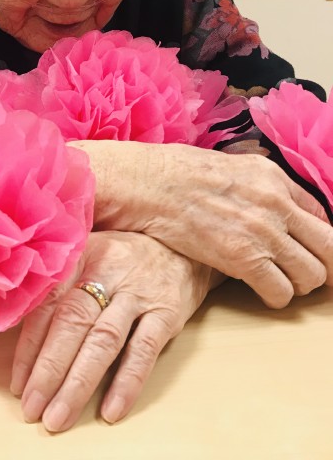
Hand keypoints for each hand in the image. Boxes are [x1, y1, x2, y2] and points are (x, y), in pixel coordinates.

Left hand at [11, 230, 218, 432]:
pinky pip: (144, 350)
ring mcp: (138, 291)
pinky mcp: (167, 311)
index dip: (29, 345)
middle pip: (72, 322)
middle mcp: (107, 269)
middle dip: (48, 370)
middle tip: (31, 408)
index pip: (47, 302)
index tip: (17, 384)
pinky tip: (110, 411)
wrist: (181, 246)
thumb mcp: (89, 257)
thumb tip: (16, 334)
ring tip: (59, 417)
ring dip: (78, 383)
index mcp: (80, 255)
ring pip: (103, 340)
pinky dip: (126, 382)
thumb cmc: (122, 259)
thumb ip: (59, 287)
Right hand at [71, 140, 332, 307]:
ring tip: (279, 282)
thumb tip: (278, 208)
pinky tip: (261, 291)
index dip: (321, 240)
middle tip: (313, 277)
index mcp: (273, 177)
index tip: (315, 252)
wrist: (149, 183)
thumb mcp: (230, 167)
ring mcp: (262, 232)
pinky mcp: (244, 259)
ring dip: (298, 283)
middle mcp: (276, 203)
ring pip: (311, 274)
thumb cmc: (177, 175)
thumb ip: (260, 186)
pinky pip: (281, 292)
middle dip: (325, 266)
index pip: (322, 215)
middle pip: (329, 247)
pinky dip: (275, 297)